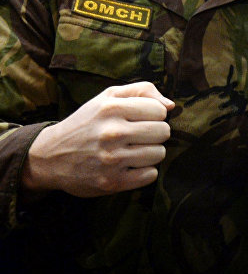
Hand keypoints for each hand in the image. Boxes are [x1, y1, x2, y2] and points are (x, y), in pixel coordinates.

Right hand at [21, 82, 173, 197]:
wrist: (49, 156)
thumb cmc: (87, 123)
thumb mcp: (107, 98)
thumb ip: (142, 91)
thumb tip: (171, 105)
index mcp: (111, 108)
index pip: (160, 111)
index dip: (154, 115)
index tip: (141, 119)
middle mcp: (112, 133)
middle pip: (164, 132)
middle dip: (155, 134)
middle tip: (139, 136)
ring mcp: (112, 159)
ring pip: (159, 154)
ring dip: (150, 153)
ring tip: (133, 150)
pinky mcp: (112, 182)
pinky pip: (150, 175)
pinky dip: (144, 172)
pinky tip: (129, 166)